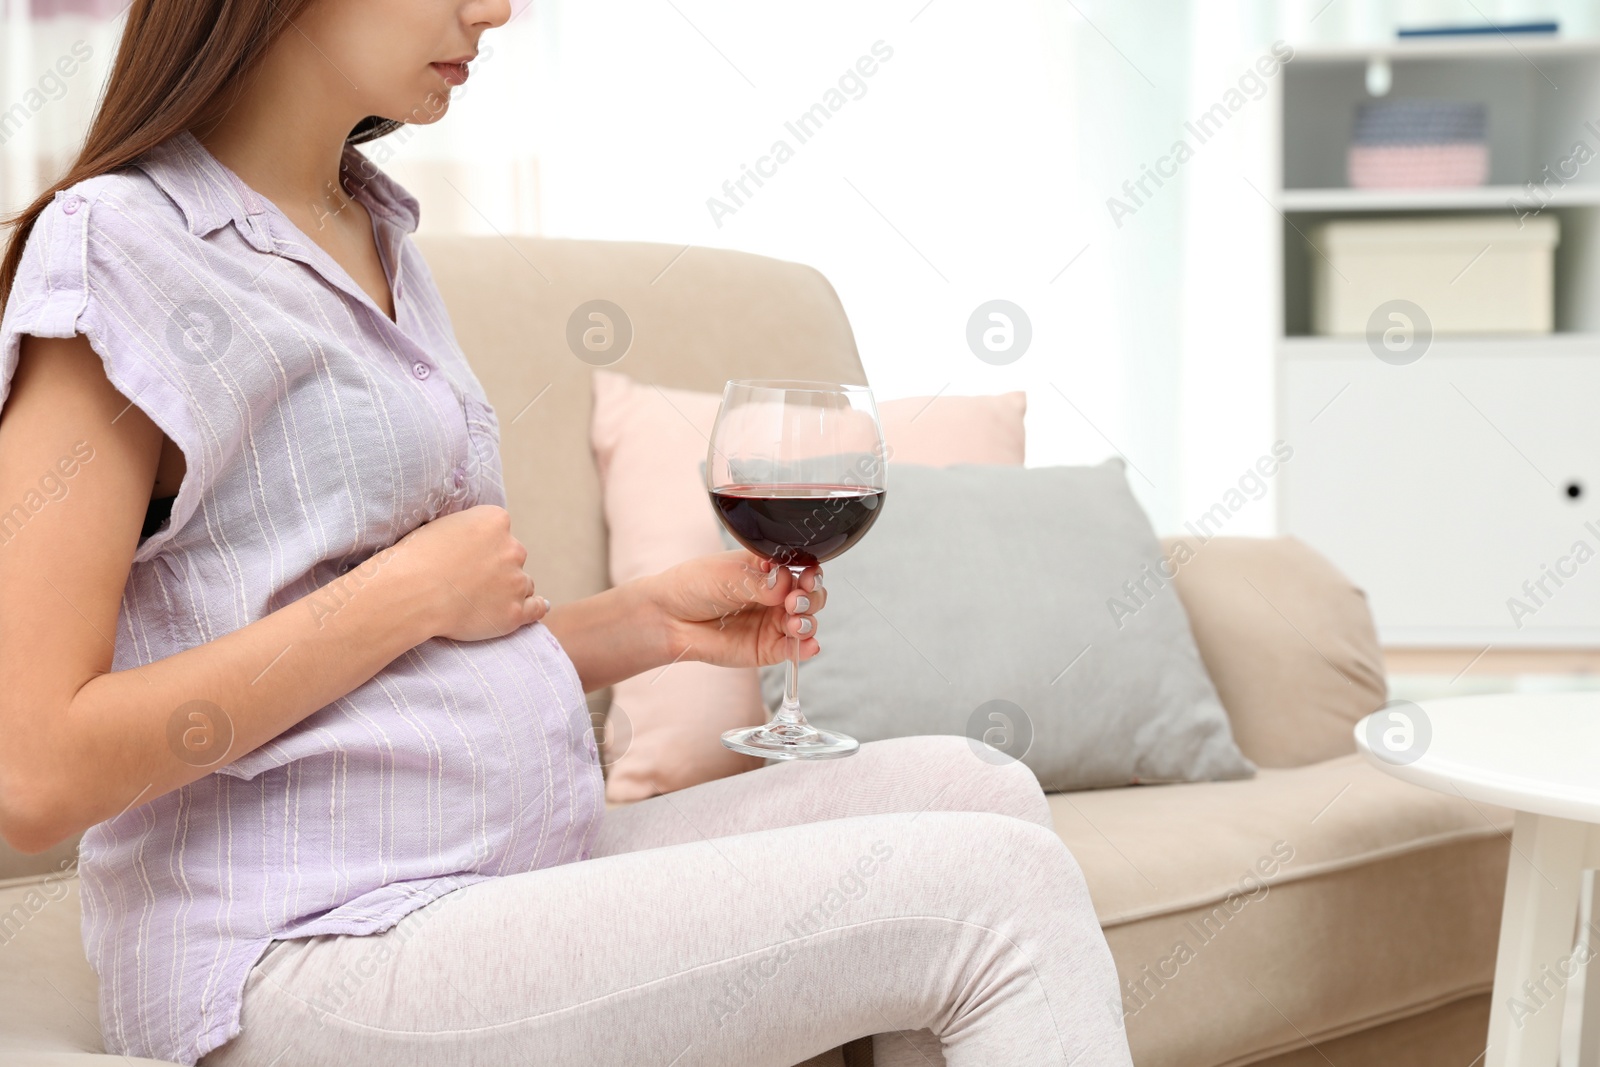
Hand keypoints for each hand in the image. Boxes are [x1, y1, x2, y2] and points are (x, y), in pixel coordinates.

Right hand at [391, 505, 548, 641]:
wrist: (412, 592)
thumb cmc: (417, 558)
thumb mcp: (442, 525)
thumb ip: (469, 530)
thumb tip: (479, 538)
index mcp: (495, 520)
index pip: (500, 529)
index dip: (484, 544)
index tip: (470, 555)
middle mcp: (513, 548)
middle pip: (514, 556)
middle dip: (498, 566)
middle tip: (471, 580)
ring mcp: (516, 582)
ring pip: (523, 583)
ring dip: (510, 589)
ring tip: (483, 600)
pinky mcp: (515, 612)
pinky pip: (537, 608)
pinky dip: (537, 607)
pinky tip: (539, 606)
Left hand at [647, 551, 825, 668]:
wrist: (669, 617)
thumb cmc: (694, 586)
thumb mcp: (727, 575)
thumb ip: (760, 582)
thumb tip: (787, 584)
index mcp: (769, 570)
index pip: (803, 569)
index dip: (810, 573)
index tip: (807, 576)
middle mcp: (776, 596)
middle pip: (811, 595)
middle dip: (811, 597)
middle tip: (795, 601)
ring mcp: (773, 623)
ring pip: (806, 622)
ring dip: (808, 622)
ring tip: (794, 623)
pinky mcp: (767, 649)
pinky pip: (793, 650)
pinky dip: (805, 648)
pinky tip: (807, 645)